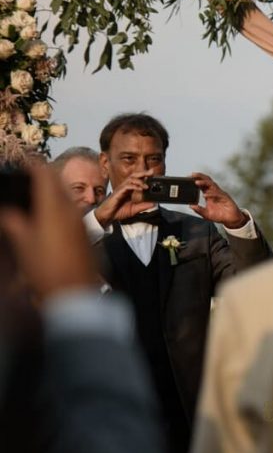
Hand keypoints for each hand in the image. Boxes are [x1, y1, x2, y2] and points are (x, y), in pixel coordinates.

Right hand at [0, 165, 98, 298]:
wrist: (76, 291)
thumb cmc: (46, 267)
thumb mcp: (23, 244)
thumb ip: (13, 222)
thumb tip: (7, 210)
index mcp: (55, 206)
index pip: (45, 174)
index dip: (33, 164)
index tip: (22, 160)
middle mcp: (71, 209)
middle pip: (57, 183)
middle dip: (41, 177)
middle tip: (25, 177)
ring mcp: (80, 221)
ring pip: (65, 197)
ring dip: (50, 191)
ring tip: (32, 196)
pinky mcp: (84, 233)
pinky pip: (70, 210)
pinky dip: (57, 206)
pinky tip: (46, 216)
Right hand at [93, 170, 156, 227]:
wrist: (107, 216)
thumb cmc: (117, 212)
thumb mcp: (133, 209)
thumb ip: (142, 206)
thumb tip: (153, 204)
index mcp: (129, 190)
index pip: (137, 180)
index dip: (144, 176)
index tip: (152, 174)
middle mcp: (125, 188)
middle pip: (134, 176)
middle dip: (143, 173)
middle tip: (151, 172)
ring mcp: (121, 189)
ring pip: (130, 179)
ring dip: (140, 181)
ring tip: (146, 186)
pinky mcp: (118, 193)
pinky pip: (126, 187)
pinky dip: (134, 187)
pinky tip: (140, 190)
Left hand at [189, 173, 246, 228]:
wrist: (230, 219)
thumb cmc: (219, 216)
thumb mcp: (206, 215)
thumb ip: (199, 210)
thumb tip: (191, 206)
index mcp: (209, 194)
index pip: (202, 185)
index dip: (196, 180)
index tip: (188, 177)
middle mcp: (215, 192)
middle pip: (207, 181)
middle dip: (200, 176)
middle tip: (191, 174)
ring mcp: (220, 194)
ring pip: (212, 185)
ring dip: (204, 182)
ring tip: (196, 182)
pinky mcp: (226, 198)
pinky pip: (218, 194)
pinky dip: (211, 194)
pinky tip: (205, 195)